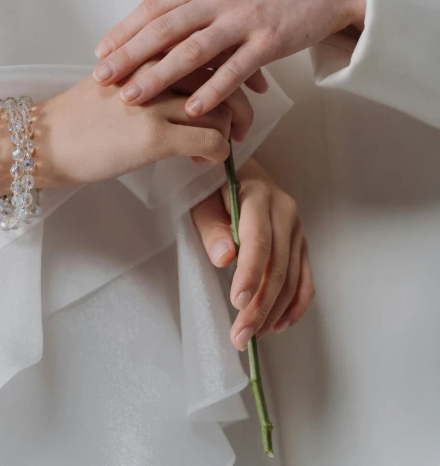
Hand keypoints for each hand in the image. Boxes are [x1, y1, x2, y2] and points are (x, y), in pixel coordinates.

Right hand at [34, 65, 234, 188]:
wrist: (45, 139)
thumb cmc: (81, 113)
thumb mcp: (119, 77)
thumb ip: (154, 70)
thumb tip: (191, 81)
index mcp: (149, 49)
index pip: (210, 45)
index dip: (237, 65)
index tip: (250, 82)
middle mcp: (156, 68)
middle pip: (223, 73)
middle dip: (242, 99)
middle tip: (245, 121)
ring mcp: (156, 102)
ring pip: (221, 108)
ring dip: (232, 130)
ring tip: (225, 144)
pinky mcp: (154, 136)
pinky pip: (211, 140)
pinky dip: (218, 152)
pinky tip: (205, 160)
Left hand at [93, 0, 365, 115]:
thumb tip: (170, 13)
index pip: (155, 6)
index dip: (124, 30)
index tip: (101, 51)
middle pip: (164, 29)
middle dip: (128, 55)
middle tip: (101, 78)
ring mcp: (244, 18)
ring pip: (192, 51)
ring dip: (159, 76)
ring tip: (132, 97)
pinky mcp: (270, 41)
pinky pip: (235, 70)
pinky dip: (212, 91)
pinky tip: (193, 110)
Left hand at [191, 158, 314, 348]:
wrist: (235, 168)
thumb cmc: (211, 185)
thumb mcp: (200, 199)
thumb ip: (212, 228)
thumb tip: (225, 259)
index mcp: (258, 194)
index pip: (259, 239)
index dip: (250, 273)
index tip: (238, 302)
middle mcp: (285, 210)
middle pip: (278, 265)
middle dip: (260, 305)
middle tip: (240, 336)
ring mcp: (296, 227)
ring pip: (292, 277)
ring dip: (274, 311)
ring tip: (251, 337)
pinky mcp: (300, 242)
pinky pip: (305, 278)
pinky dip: (296, 305)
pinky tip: (278, 325)